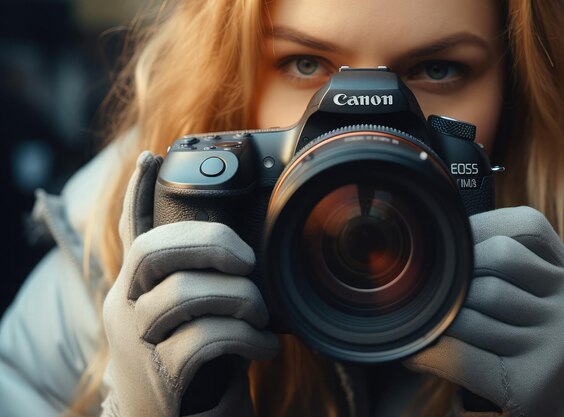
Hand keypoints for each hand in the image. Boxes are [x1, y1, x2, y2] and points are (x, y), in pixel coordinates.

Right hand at [101, 151, 279, 416]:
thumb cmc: (193, 364)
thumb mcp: (191, 318)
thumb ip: (202, 285)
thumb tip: (247, 255)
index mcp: (136, 288)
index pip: (130, 232)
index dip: (138, 193)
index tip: (152, 157)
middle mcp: (127, 308)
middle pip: (154, 251)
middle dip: (208, 242)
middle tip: (246, 260)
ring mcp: (138, 342)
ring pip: (185, 294)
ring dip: (239, 299)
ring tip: (260, 315)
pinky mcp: (160, 377)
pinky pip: (207, 339)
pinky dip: (246, 338)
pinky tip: (263, 348)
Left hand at [404, 206, 563, 416]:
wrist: (547, 408)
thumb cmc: (520, 338)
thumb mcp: (530, 294)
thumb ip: (499, 263)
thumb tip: (439, 239)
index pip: (527, 225)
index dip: (482, 227)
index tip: (457, 246)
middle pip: (498, 256)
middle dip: (464, 274)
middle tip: (451, 297)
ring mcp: (558, 345)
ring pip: (474, 308)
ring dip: (448, 320)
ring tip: (448, 331)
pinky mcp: (530, 383)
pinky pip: (462, 355)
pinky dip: (432, 351)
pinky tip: (420, 353)